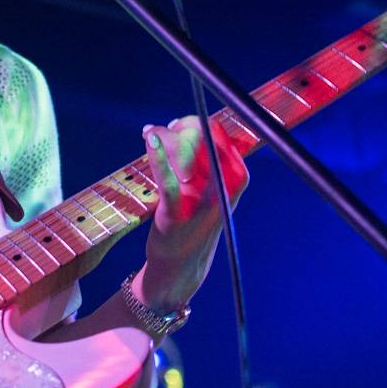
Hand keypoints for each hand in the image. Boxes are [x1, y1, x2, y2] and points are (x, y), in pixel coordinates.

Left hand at [137, 116, 248, 312]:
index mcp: (236, 176)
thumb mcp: (211, 188)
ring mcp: (202, 200)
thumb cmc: (193, 220)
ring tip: (150, 136)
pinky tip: (150, 140)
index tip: (177, 126)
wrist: (181, 265)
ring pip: (182, 150)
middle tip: (160, 133)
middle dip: (177, 129)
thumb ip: (204, 158)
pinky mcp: (177, 212)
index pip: (216, 133)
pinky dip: (157, 155)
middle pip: (200, 136)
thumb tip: (180, 123)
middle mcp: (224, 186)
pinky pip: (167, 177)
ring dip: (162, 137)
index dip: (194, 124)